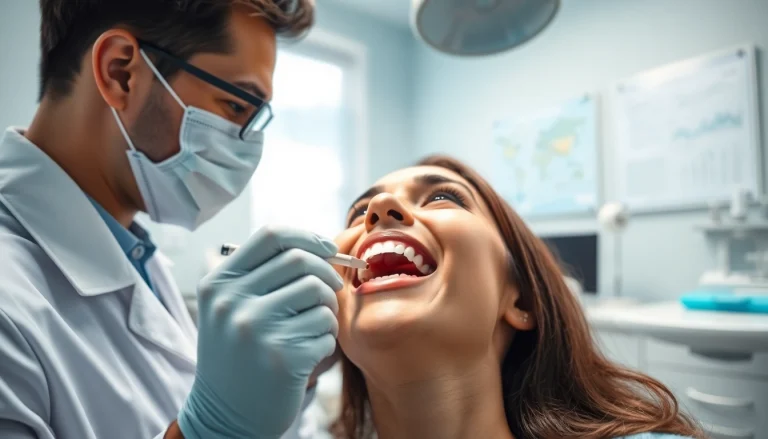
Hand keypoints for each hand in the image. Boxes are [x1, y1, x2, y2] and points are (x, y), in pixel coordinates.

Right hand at [178, 226, 341, 438]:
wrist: (224, 415)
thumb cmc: (237, 354)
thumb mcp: (230, 308)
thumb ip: (263, 274)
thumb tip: (320, 247)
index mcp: (218, 284)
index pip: (271, 236)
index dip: (307, 237)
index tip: (328, 249)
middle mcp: (233, 302)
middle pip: (301, 261)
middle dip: (326, 273)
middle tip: (331, 289)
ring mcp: (257, 329)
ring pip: (319, 294)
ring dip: (328, 309)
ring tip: (315, 326)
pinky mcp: (283, 356)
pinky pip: (326, 328)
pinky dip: (327, 338)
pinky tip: (308, 352)